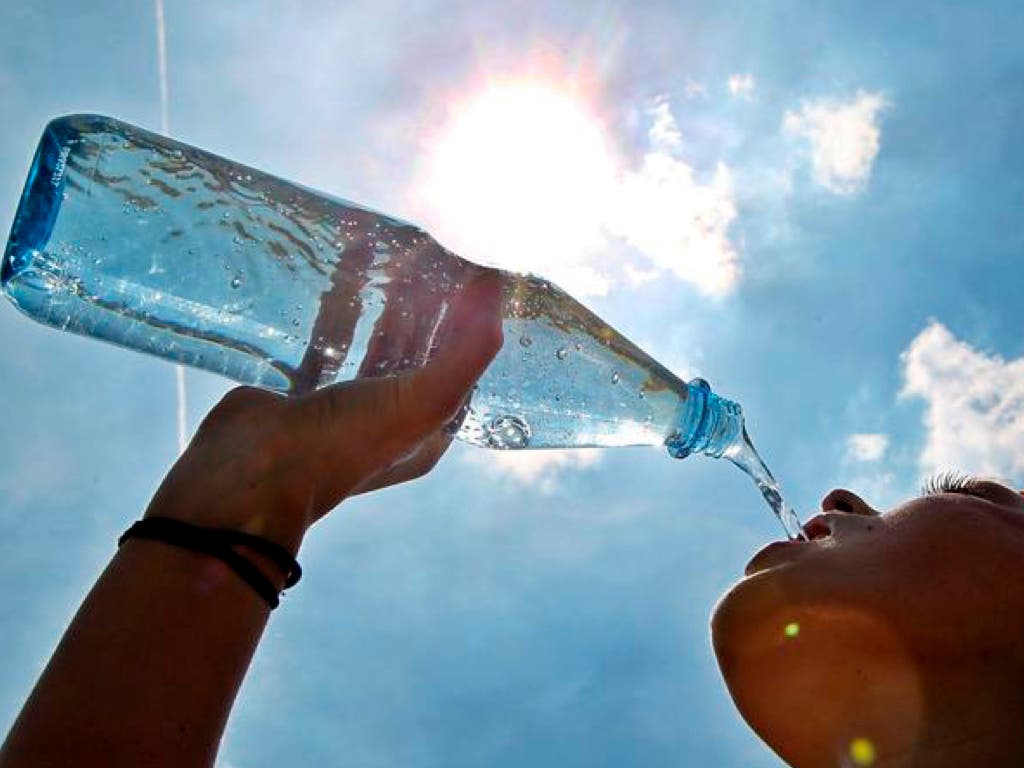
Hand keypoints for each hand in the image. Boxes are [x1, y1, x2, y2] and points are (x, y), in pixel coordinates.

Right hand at [143, 271, 503, 554]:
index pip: (460, 368)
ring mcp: (343, 409)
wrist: (251, 472)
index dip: (467, 324)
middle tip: (427, 257)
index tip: (468, 277)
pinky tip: (339, 277)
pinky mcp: (302, 393)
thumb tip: (496, 290)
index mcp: (425, 433)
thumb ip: (468, 350)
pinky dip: (334, 311)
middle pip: (417, 353)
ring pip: (372, 345)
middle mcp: (388, 422)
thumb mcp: (422, 401)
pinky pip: (325, 342)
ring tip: (387, 257)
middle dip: (426, 307)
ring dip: (382, 304)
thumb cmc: (344, 443)